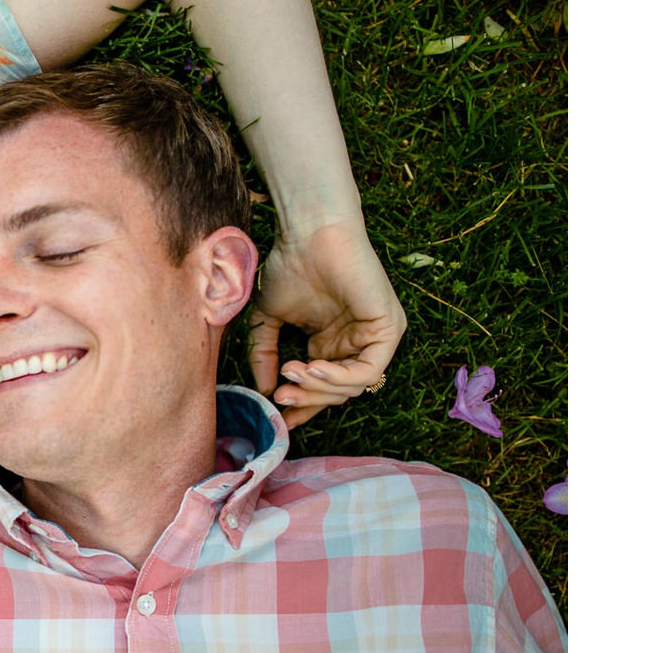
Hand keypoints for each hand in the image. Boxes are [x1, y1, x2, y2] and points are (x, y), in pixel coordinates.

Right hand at [246, 220, 407, 429]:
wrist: (309, 234)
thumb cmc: (290, 266)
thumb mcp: (268, 320)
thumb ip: (264, 356)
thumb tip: (264, 393)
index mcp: (333, 344)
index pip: (324, 389)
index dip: (303, 408)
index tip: (277, 418)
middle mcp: (357, 344)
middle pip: (338, 394)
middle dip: (307, 400)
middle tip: (280, 398)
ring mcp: (376, 338)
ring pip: (353, 387)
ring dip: (318, 387)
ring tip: (291, 373)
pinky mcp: (389, 329)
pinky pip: (368, 370)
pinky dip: (337, 376)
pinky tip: (309, 365)